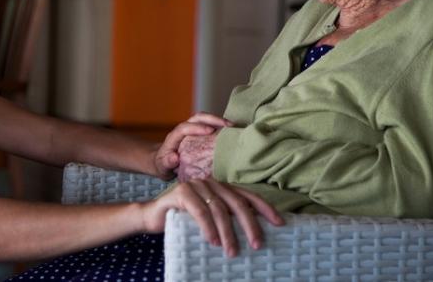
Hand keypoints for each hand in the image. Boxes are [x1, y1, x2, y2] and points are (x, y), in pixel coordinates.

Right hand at [141, 178, 284, 255]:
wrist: (153, 216)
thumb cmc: (184, 220)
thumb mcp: (210, 218)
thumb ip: (227, 218)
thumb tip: (255, 234)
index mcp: (221, 187)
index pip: (247, 195)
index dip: (264, 208)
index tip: (280, 223)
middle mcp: (211, 182)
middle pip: (236, 202)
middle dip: (249, 224)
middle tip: (258, 244)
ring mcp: (195, 185)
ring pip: (218, 209)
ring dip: (227, 232)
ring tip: (232, 251)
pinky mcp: (181, 193)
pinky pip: (199, 210)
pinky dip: (207, 227)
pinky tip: (212, 241)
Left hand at [153, 113, 231, 179]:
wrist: (163, 162)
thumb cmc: (163, 165)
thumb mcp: (162, 167)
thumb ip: (166, 163)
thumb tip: (174, 158)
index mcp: (174, 137)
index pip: (184, 127)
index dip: (197, 127)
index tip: (210, 131)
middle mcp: (184, 130)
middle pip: (198, 118)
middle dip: (213, 119)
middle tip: (228, 125)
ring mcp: (192, 130)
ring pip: (205, 119)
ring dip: (219, 121)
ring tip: (233, 128)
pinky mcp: (199, 133)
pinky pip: (210, 126)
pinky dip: (220, 127)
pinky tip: (231, 134)